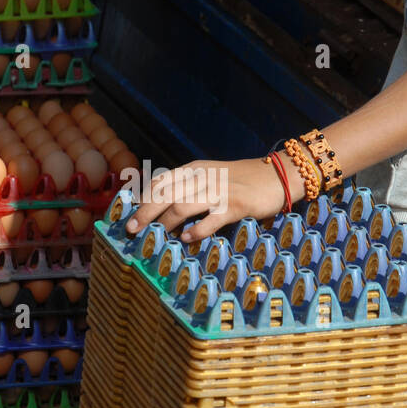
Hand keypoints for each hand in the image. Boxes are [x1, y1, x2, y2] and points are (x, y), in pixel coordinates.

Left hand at [124, 155, 304, 241]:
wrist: (278, 174)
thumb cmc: (243, 179)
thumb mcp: (212, 174)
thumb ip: (191, 185)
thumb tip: (163, 203)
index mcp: (195, 168)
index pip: (161, 181)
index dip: (142, 197)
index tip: (128, 212)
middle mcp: (203, 178)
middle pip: (166, 194)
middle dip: (145, 211)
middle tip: (131, 228)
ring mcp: (219, 191)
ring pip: (182, 205)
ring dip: (164, 222)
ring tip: (153, 236)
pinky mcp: (235, 205)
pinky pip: (211, 219)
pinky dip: (196, 229)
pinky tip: (185, 239)